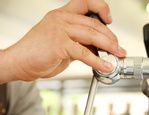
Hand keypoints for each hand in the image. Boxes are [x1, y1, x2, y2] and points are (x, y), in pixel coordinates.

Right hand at [0, 0, 125, 83]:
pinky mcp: (60, 44)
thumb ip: (79, 42)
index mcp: (62, 15)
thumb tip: (99, 49)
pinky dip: (98, 61)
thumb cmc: (38, 53)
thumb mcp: (63, 43)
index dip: (101, 8)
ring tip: (117, 55)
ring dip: (109, 47)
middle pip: (94, 24)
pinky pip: (85, 52)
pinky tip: (105, 66)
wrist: (20, 62)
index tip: (109, 19)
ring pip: (92, 35)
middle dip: (111, 37)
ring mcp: (60, 30)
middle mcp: (61, 19)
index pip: (85, 4)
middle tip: (119, 48)